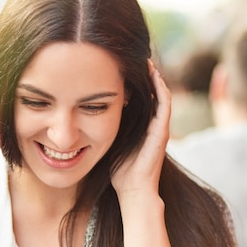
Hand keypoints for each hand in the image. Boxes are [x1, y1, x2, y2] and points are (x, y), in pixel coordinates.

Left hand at [111, 59, 170, 196]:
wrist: (132, 190)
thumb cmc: (118, 171)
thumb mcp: (107, 142)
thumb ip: (102, 128)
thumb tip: (82, 114)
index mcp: (140, 125)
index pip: (139, 97)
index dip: (132, 81)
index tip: (120, 65)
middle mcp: (152, 123)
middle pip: (150, 92)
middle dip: (143, 75)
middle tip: (134, 57)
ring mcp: (159, 126)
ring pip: (161, 94)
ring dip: (154, 77)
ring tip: (146, 60)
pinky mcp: (163, 131)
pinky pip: (165, 104)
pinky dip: (161, 89)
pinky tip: (155, 75)